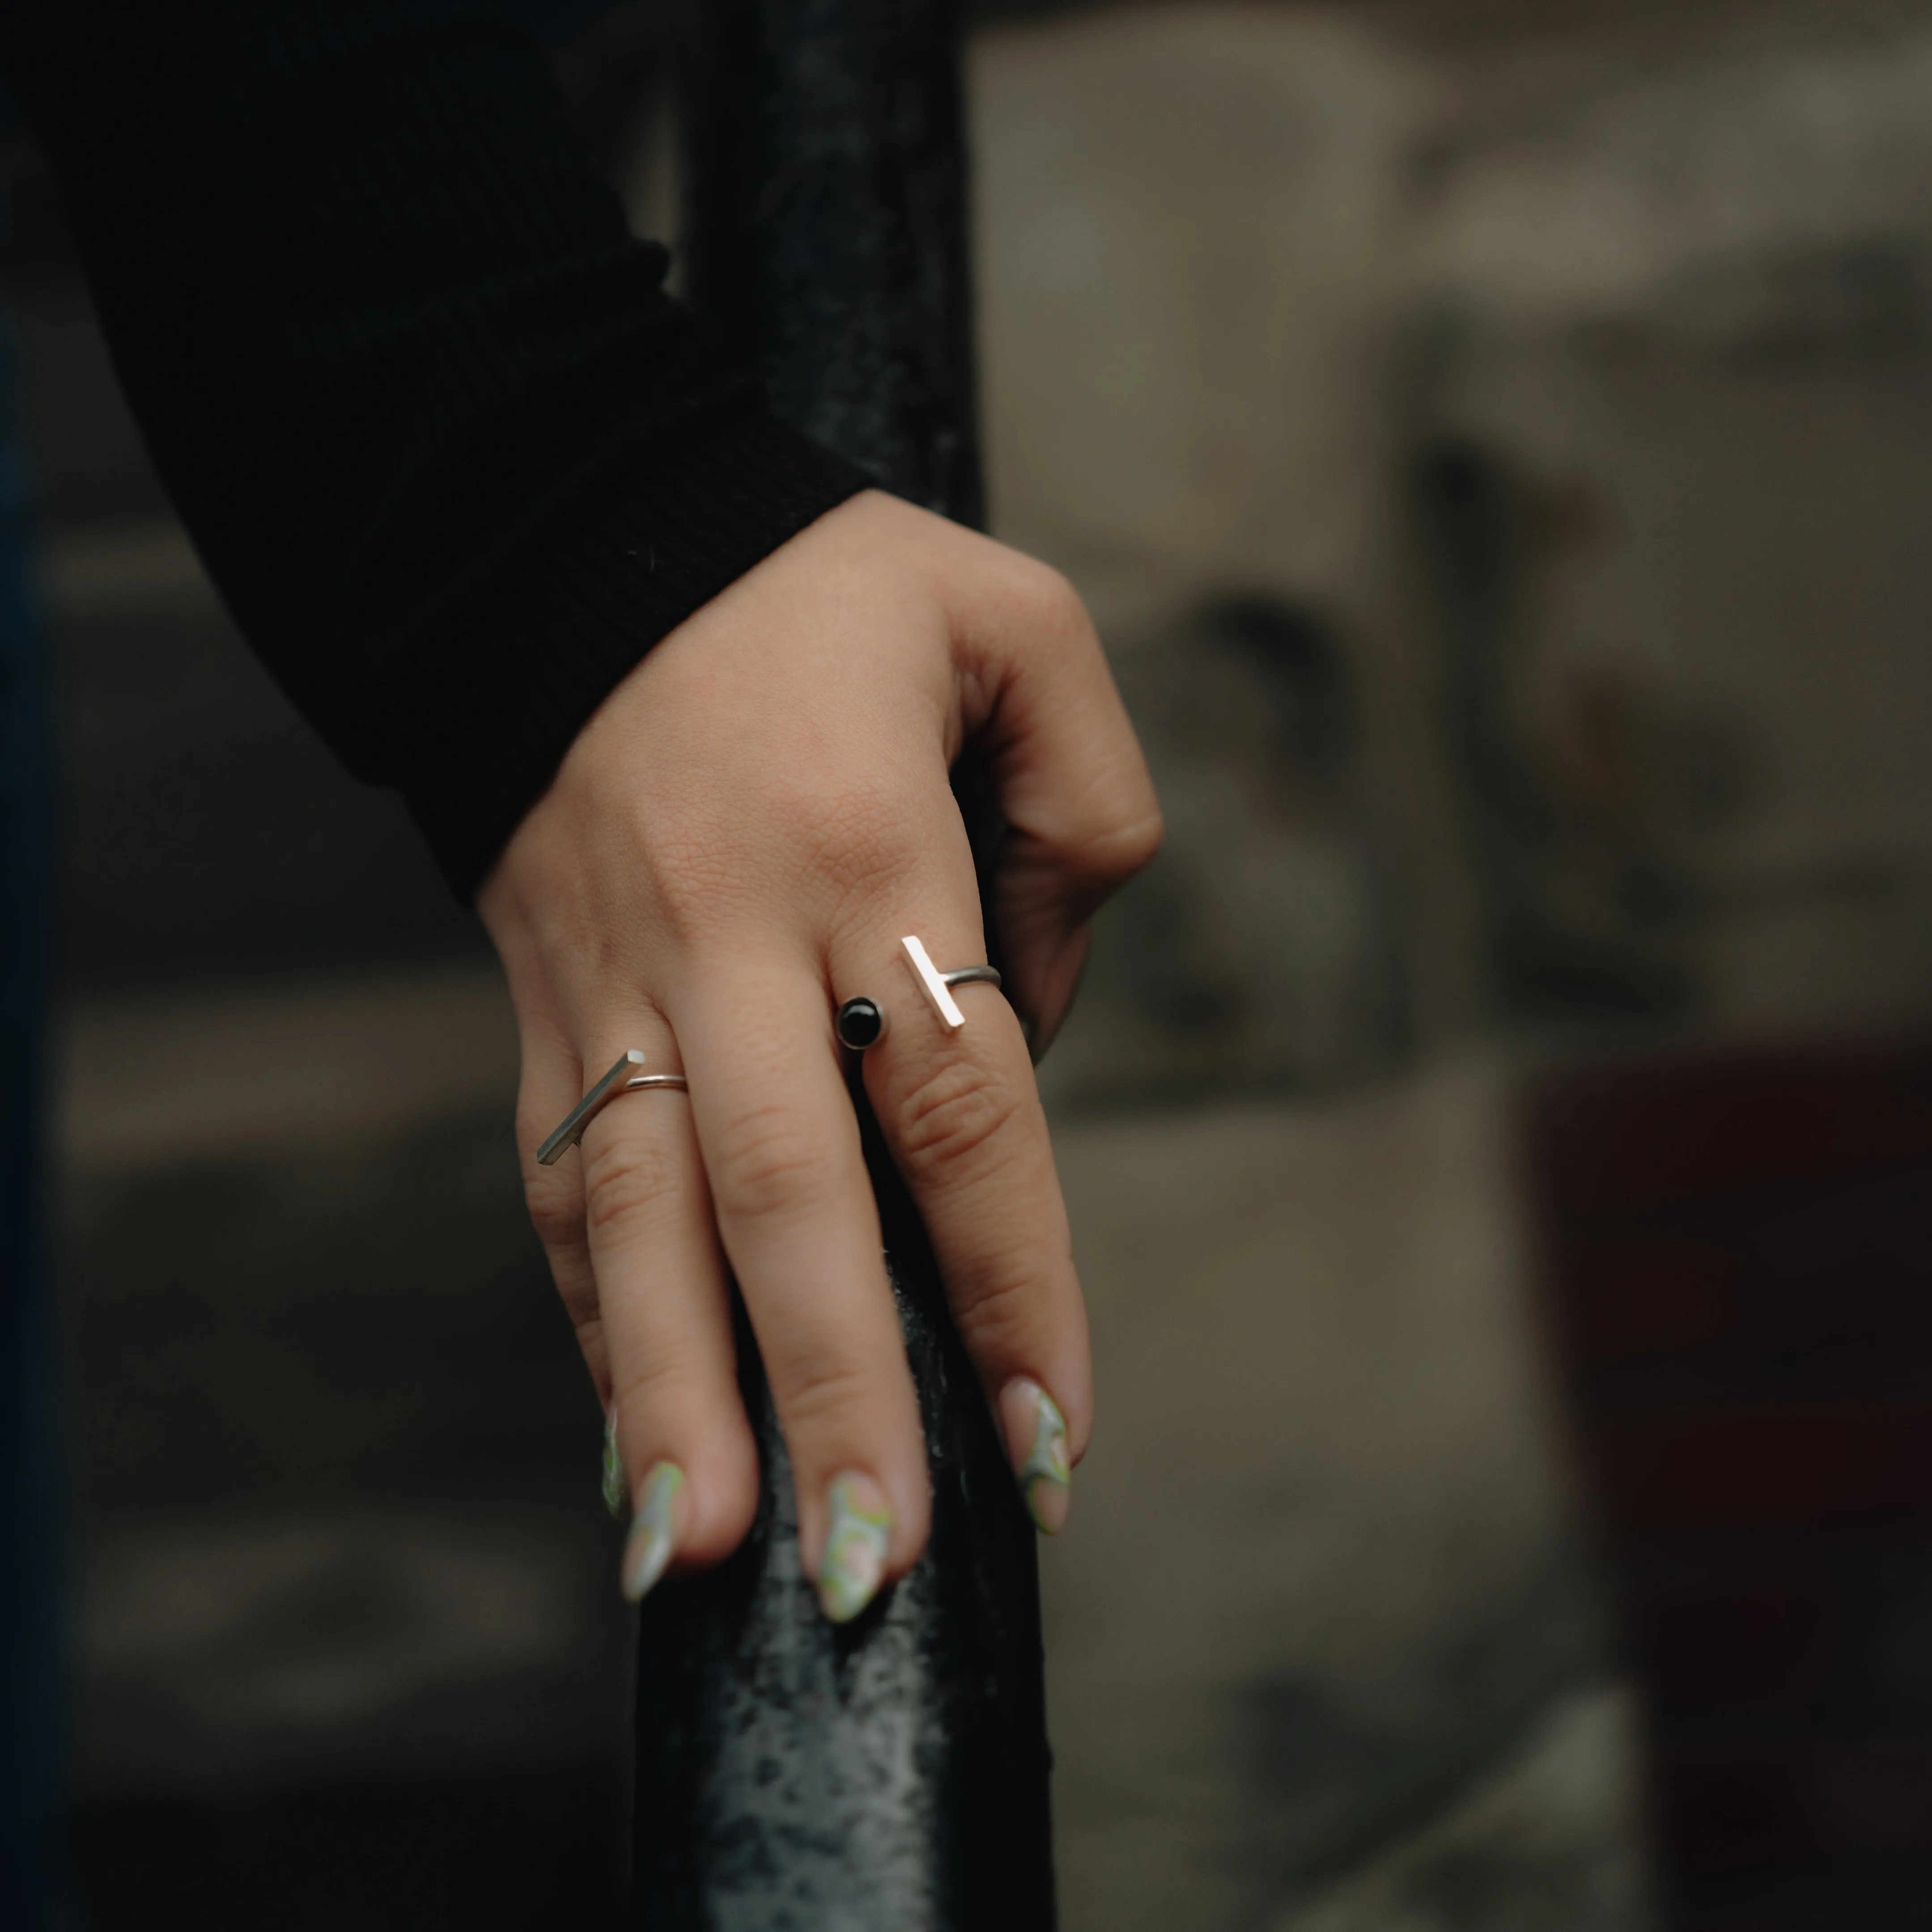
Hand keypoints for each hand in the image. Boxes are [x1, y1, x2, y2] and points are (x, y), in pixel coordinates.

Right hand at [477, 490, 1160, 1617]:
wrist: (569, 536)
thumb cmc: (823, 583)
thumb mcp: (1016, 625)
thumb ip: (1086, 816)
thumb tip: (1036, 1019)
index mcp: (864, 843)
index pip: (958, 1108)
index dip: (1005, 1282)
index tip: (1044, 1439)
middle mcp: (728, 936)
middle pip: (783, 1197)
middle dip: (827, 1392)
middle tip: (872, 1571)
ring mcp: (616, 979)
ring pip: (637, 1217)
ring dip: (667, 1395)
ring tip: (696, 1562)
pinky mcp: (544, 1000)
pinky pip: (566, 1182)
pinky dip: (599, 1318)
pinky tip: (633, 1438)